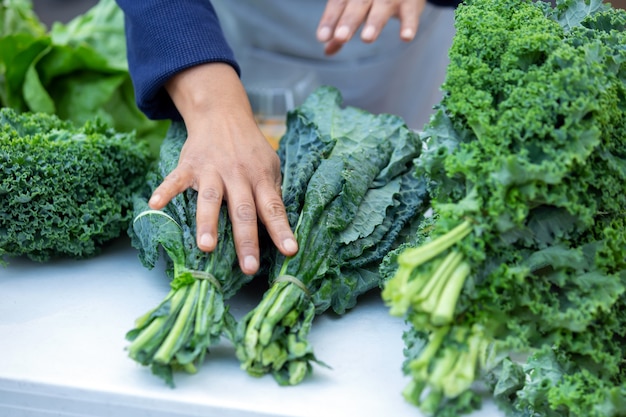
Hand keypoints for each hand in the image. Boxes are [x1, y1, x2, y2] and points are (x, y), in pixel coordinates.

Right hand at [150, 62, 297, 274]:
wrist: (223, 113)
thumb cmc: (249, 148)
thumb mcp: (269, 165)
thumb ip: (271, 192)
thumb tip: (278, 224)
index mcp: (260, 178)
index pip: (273, 208)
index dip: (281, 230)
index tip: (290, 251)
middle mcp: (238, 175)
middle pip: (243, 211)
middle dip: (246, 240)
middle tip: (249, 267)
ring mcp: (212, 170)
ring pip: (211, 199)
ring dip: (208, 222)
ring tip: (207, 247)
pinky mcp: (190, 165)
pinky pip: (176, 179)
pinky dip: (165, 191)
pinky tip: (155, 204)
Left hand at [316, 0, 425, 54]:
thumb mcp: (357, 8)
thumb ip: (343, 27)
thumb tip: (327, 51)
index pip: (338, 2)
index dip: (330, 19)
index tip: (322, 37)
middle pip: (358, 2)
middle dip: (349, 20)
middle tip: (340, 37)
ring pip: (382, 6)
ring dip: (375, 22)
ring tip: (367, 38)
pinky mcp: (411, 2)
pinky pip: (410, 13)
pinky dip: (409, 25)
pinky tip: (406, 37)